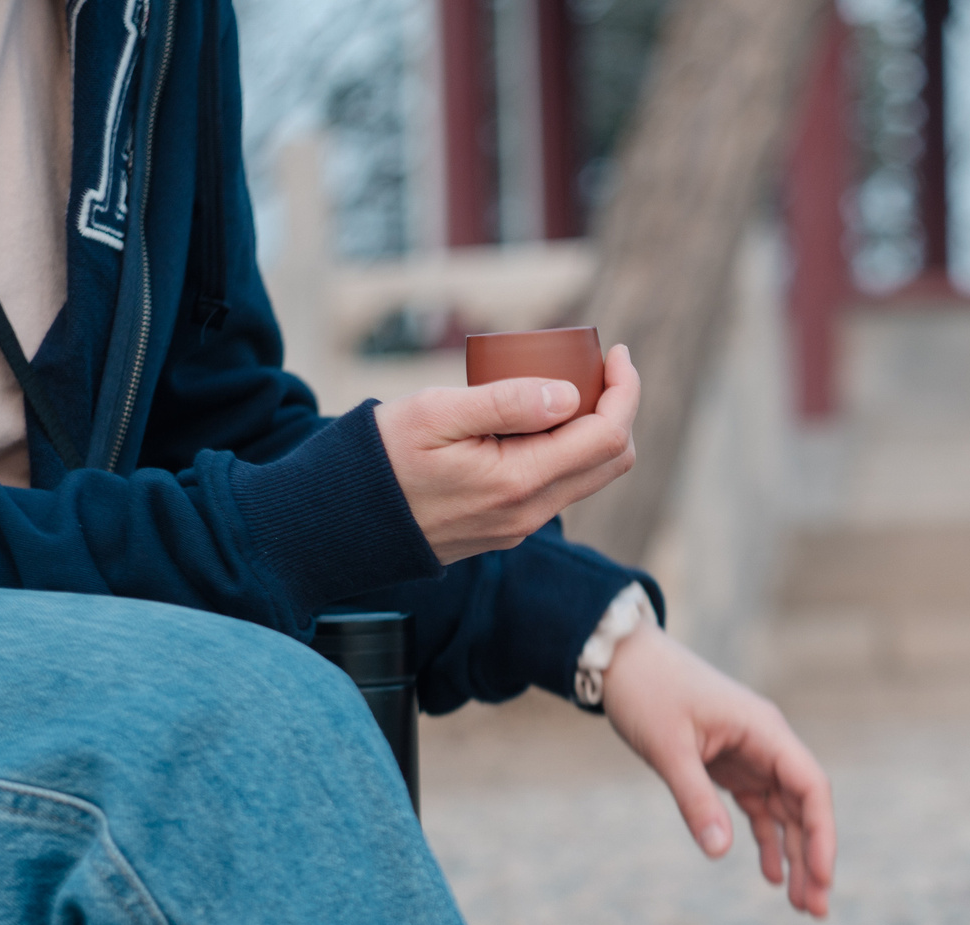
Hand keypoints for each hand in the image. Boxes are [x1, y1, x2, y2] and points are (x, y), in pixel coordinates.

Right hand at [374, 345, 640, 563]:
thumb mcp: (436, 414)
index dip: (624, 391)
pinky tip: (542, 418)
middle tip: (598, 366)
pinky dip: (568, 449)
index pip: (606, 437)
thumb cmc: (383, 457)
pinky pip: (559, 486)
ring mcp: (522, 525)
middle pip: (611, 461)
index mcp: (518, 482)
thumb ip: (505, 403)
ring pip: (589, 476)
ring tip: (570, 386)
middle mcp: (530, 512)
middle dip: (618, 408)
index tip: (617, 353)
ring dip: (594, 429)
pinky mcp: (509, 528)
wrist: (345, 520)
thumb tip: (571, 394)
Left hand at [600, 625, 835, 917]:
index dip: (822, 834)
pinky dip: (766, 841)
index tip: (822, 876)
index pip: (811, 787)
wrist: (621, 660)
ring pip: (785, 813)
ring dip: (793, 856)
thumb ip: (696, 800)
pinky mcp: (730, 766)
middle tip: (815, 910)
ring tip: (798, 905)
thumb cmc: (648, 692)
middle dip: (813, 857)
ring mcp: (751, 755)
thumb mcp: (668, 749)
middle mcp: (767, 744)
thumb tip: (720, 854)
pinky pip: (759, 809)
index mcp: (764, 731)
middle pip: (805, 807)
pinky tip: (769, 875)